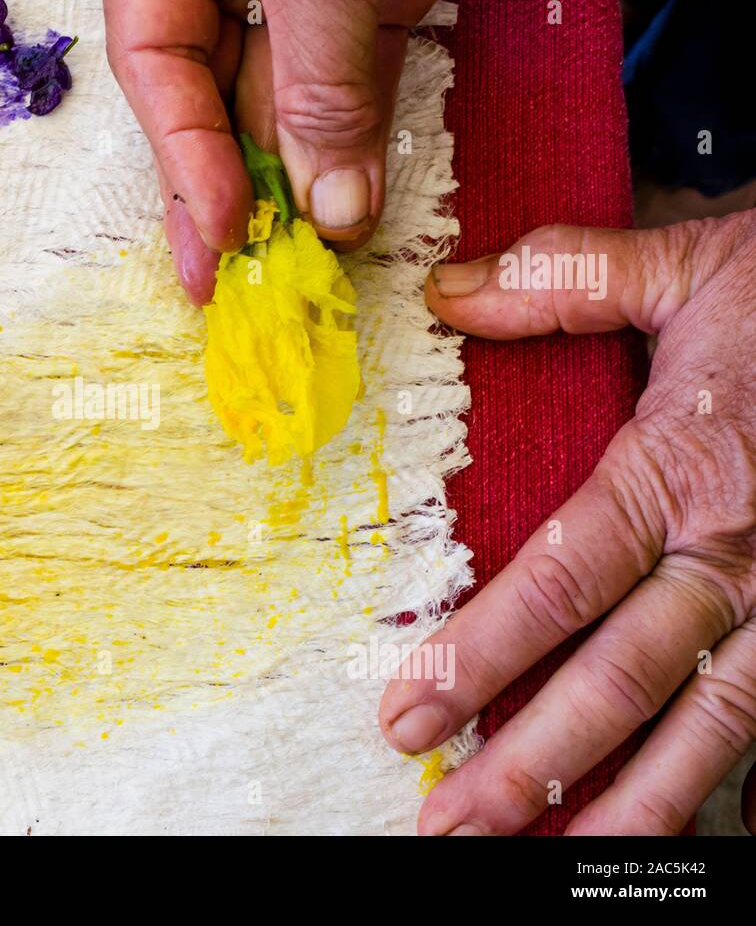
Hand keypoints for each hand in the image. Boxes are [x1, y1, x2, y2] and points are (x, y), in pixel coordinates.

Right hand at [104, 0, 450, 303]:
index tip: (224, 233)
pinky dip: (355, 145)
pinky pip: (347, 84)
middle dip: (235, 190)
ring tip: (307, 258)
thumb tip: (330, 209)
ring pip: (283, 103)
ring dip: (303, 184)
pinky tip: (355, 211)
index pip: (153, 64)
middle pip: (209, 99)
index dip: (185, 156)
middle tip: (234, 281)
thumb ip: (318, 86)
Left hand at [380, 210, 755, 834]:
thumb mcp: (687, 265)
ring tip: (551, 860)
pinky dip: (732, 783)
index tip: (405, 707)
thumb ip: (565, 277)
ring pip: (709, 725)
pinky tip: (684, 832)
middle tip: (450, 819)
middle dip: (532, 761)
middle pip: (622, 680)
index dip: (477, 652)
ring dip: (628, 803)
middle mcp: (739, 553)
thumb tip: (446, 291)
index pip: (560, 582)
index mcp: (683, 471)